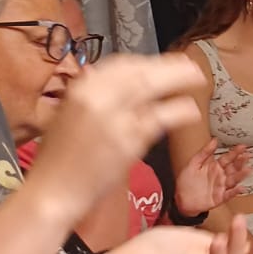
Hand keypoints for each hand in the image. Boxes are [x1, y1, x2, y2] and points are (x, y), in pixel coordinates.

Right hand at [31, 54, 205, 221]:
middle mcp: (96, 97)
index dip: (146, 62)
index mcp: (81, 88)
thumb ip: (96, 95)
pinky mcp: (128, 141)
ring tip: (199, 79)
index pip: (120, 64)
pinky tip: (191, 110)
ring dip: (179, 80)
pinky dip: (179, 111)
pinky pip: (160, 119)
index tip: (161, 64)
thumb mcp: (70, 114)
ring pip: (152, 89)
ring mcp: (114, 118)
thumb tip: (125, 81)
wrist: (53, 191)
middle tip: (191, 65)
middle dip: (169, 66)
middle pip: (140, 72)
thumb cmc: (60, 157)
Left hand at [173, 138, 249, 216]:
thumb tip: (214, 141)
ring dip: (241, 175)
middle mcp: (220, 176)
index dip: (235, 152)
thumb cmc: (186, 182)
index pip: (227, 158)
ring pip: (233, 180)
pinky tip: (241, 188)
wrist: (181, 199)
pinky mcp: (219, 197)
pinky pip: (229, 194)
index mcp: (214, 167)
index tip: (242, 147)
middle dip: (241, 161)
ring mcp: (221, 187)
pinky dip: (235, 192)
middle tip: (248, 155)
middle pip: (233, 168)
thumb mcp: (193, 163)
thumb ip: (204, 152)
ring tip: (248, 169)